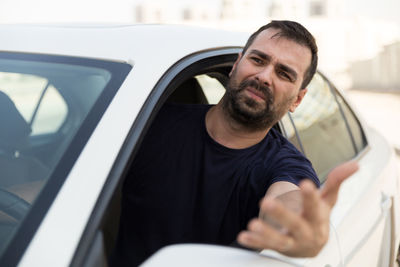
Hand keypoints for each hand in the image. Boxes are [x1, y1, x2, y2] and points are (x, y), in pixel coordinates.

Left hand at [237, 160, 358, 256]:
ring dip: (266, 233)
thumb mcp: (327, 200)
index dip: (310, 196)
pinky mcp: (278, 248)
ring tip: (253, 224)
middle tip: (267, 201)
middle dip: (282, 214)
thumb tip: (354, 165)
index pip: (316, 207)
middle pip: (296, 224)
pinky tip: (243, 236)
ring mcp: (291, 242)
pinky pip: (265, 246)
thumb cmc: (317, 219)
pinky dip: (254, 242)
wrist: (311, 245)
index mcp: (318, 219)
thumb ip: (336, 182)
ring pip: (279, 240)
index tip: (305, 184)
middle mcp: (306, 233)